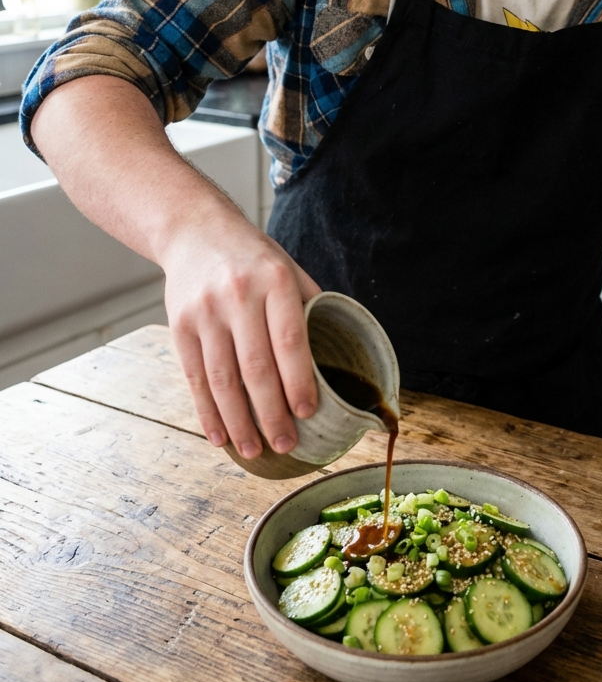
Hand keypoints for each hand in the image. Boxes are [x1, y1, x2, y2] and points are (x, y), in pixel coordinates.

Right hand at [162, 213, 320, 459]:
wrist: (194, 231)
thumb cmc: (253, 258)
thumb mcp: (288, 269)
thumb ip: (310, 308)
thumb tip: (341, 355)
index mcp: (274, 281)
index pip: (290, 340)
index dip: (298, 381)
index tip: (307, 412)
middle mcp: (238, 296)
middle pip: (256, 367)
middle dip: (272, 413)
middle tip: (286, 444)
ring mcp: (205, 312)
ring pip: (223, 379)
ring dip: (239, 422)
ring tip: (255, 450)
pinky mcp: (180, 326)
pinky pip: (195, 378)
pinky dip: (208, 412)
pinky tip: (220, 436)